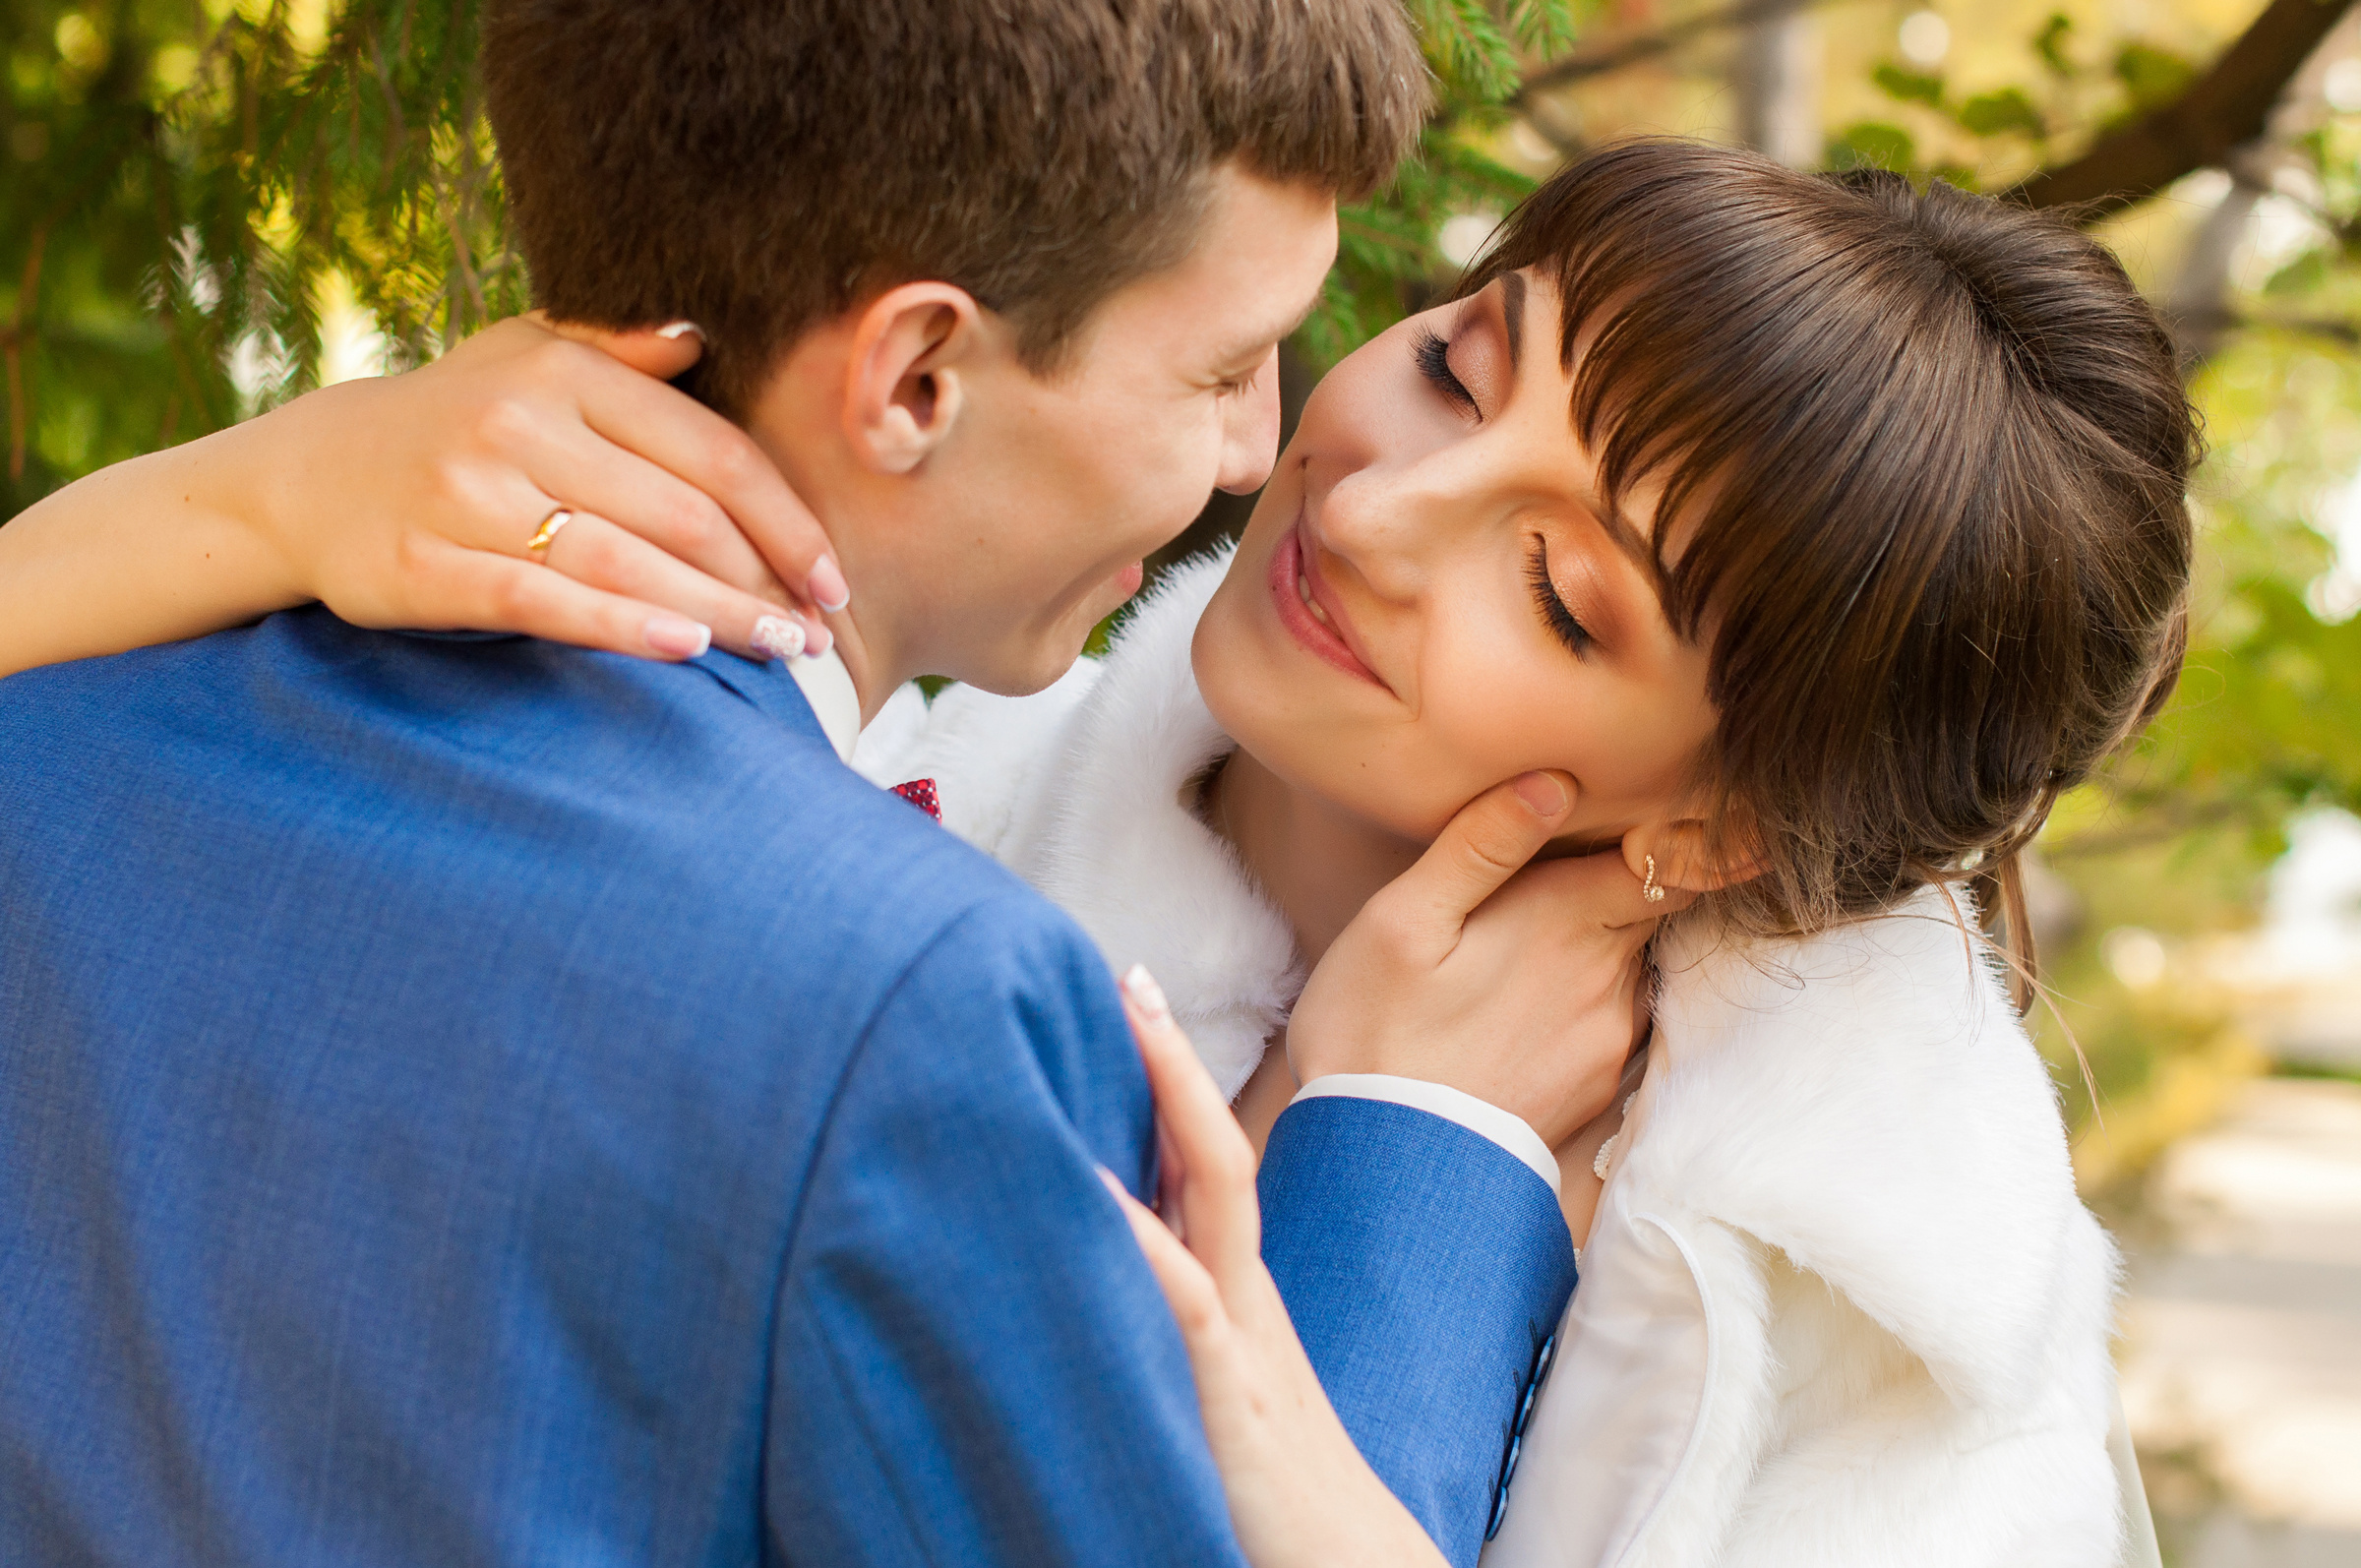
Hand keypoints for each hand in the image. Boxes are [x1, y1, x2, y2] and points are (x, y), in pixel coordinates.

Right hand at [224, 313, 842, 661]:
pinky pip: (541, 601)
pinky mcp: (423, 567)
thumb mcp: (523, 358)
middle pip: (681, 515)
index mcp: (563, 374)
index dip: (786, 521)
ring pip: (625, 562)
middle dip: (766, 581)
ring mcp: (467, 496)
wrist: (303, 476)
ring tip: (781, 653)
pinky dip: (621, 626)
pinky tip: (684, 650)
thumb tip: (700, 336)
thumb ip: (617, 353)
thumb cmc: (449, 420)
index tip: (834, 578)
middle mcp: (518, 426)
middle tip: (818, 636)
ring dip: (720, 614)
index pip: (709, 452)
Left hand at [1103, 965, 1449, 1567]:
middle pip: (1215, 1153)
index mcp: (1236, 1301)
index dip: (1169, 1090)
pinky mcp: (1233, 1402)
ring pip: (1211, 1200)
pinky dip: (1140, 1240)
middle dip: (1172, 1062)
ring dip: (1170, 1107)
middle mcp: (1244, 1303)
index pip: (1205, 1170)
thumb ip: (1171, 1340)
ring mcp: (1245, 1344)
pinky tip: (1091, 1191)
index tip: (1131, 1009)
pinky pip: (1187, 1305)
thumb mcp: (1214, 1401)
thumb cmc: (1275, 1503)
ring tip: (1125, 1025)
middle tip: (1131, 974)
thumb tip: (1102, 1285)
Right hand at [1287, 772, 1688, 1149]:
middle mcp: (1609, 979)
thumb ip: (1482, 844)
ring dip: (1601, 947)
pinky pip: (1614, 1021)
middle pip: (1650, 909)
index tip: (1686, 820)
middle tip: (1571, 873)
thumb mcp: (1404, 919)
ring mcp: (1609, 1039)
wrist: (1384, 1169)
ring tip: (1529, 952)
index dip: (1679, 834)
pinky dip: (1587, 1002)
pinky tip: (1526, 1010)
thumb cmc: (1374, 1031)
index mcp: (1569, 921)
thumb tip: (1555, 782)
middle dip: (1624, 883)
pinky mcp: (1597, 1087)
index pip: (1669, 860)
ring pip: (1631, 966)